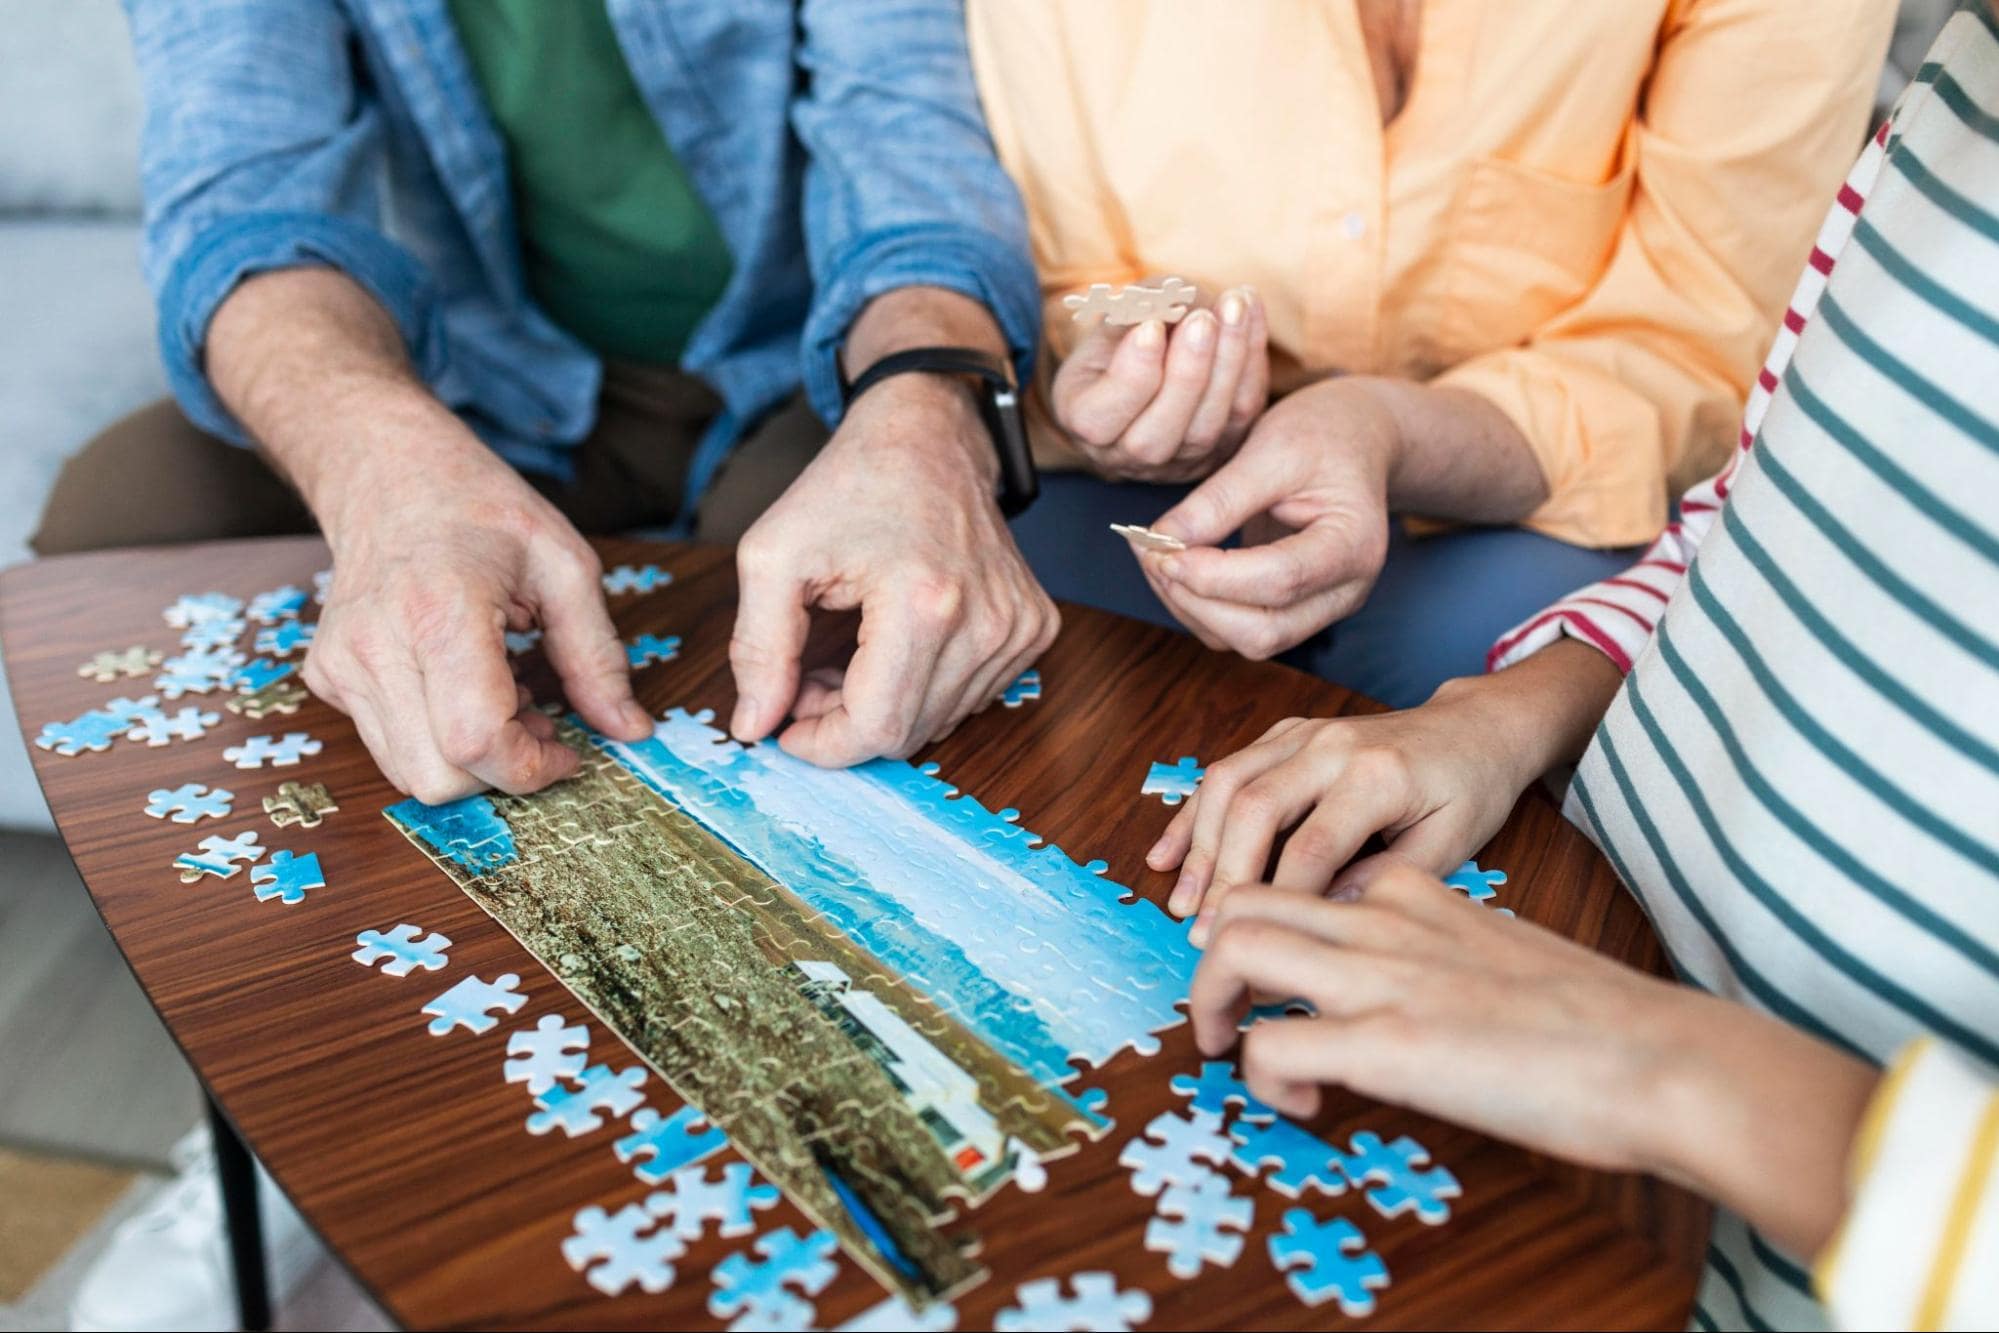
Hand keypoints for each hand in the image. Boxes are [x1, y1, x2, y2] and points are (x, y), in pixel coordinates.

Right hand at [305, 409, 650, 801]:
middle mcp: (375, 647)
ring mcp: (342, 665)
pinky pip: (389, 746)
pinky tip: (464, 686)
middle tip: (539, 721)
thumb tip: (631, 731)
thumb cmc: (480, 508)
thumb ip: (598, 657)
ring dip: (470, 761)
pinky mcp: (328, 677)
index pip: (475, 741)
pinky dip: (436, 740)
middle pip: (438, 779)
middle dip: (502, 773)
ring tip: (505, 697)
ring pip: (410, 775)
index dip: (531, 768)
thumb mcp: (565, 567)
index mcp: (440, 613)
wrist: (389, 472)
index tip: (569, 751)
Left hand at [728, 373, 1059, 765]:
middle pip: (909, 732)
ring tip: (851, 651)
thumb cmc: (849, 486)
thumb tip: (755, 727)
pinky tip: (896, 643)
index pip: (878, 728)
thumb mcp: (773, 556)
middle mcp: (986, 623)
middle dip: (846, 721)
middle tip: (809, 675)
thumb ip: (757, 649)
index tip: (786, 723)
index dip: (823, 744)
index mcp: (924, 604)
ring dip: (884, 704)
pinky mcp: (1033, 626)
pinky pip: (971, 696)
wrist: (926, 437)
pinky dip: (924, 686)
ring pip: (940, 720)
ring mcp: (1018, 627)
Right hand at [1052, 286, 1267, 482]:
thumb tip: (1165, 305)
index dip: (1131, 374)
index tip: (1150, 325)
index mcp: (1086, 424)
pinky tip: (1251, 307)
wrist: (1155, 359)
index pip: (1100, 420)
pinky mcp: (1223, 448)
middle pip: (1156, 437)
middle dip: (1185, 374)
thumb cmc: (1123, 337)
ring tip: (1234, 305)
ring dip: (1227, 362)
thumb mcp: (1111, 320)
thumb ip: (1131, 313)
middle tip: (1201, 319)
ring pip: (1206, 429)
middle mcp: (1128, 455)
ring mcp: (1179, 461)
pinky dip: (1252, 356)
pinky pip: (1242, 410)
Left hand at [1134, 377, 1396, 659]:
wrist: (1356, 440)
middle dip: (1198, 602)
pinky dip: (1198, 608)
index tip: (1164, 549)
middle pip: (1265, 632)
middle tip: (1153, 557)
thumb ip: (1220, 499)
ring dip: (1192, 609)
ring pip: (1248, 641)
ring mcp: (1321, 607)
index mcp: (1354, 545)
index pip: (1281, 580)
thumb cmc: (1323, 435)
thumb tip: (1163, 541)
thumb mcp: (1273, 448)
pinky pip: (1239, 631)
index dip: (1215, 574)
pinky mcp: (1293, 609)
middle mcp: (1345, 590)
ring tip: (1157, 558)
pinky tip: (1175, 569)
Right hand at [1148, 697, 1528, 940]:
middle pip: (1255, 808)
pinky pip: (1227, 769)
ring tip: (1181, 903)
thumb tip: (1319, 915)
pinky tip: (1166, 856)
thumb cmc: (1470, 789)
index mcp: (1377, 775)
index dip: (1281, 903)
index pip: (1312, 846)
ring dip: (1199, 847)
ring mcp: (1303, 733)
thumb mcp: (1453, 843)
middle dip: (1224, 876)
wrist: (1476, 726)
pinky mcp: (1287, 734)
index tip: (1265, 953)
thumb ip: (1386, 879)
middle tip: (1204, 935)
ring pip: (1228, 783)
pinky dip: (1192, 814)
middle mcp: (1331, 745)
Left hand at [1191, 860, 1879, 1256]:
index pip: (1302, 877)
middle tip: (1224, 1016)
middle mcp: (1384, 921)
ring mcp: (1380, 976)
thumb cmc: (1597, 1022)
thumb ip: (1439, 953)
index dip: (1268, 925)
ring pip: (1234, 948)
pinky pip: (1271, 1048)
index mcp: (1416, 895)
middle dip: (1209, 957)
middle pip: (1243, 900)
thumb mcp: (1497, 954)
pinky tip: (1305, 1105)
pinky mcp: (1386, 1043)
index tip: (1276, 983)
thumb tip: (1403, 997)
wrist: (1660, 1055)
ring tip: (1232, 1050)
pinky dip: (1264, 1080)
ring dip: (1211, 1005)